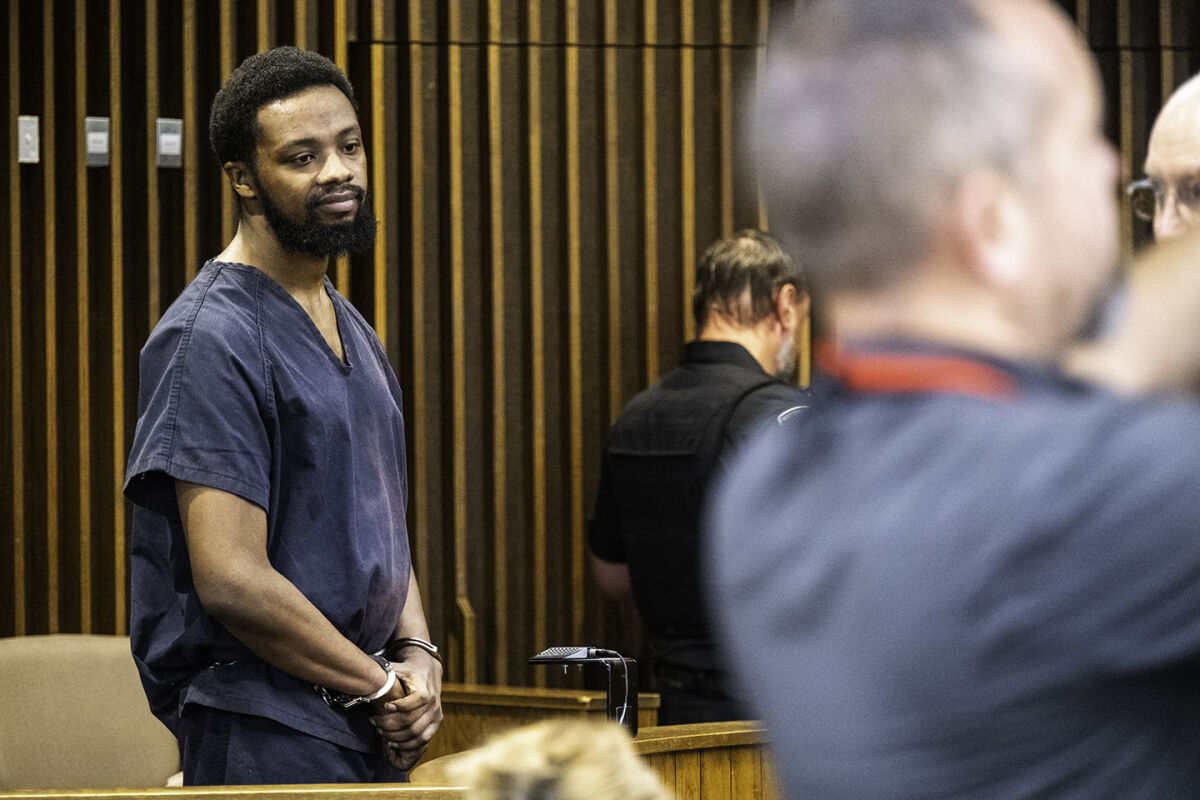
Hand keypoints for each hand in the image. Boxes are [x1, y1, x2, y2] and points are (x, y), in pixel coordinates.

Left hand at [369, 649, 442, 770]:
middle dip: (389, 724)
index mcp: (424, 687)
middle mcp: (433, 701)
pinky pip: (423, 739)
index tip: (385, 706)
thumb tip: (366, 678)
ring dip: (395, 737)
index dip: (400, 706)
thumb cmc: (408, 670)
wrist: (428, 670)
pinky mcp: (436, 722)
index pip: (417, 699)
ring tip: (381, 732)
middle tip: (375, 722)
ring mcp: (436, 713)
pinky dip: (407, 745)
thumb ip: (383, 673)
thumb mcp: (397, 667)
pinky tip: (393, 743)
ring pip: (416, 733)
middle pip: (411, 721)